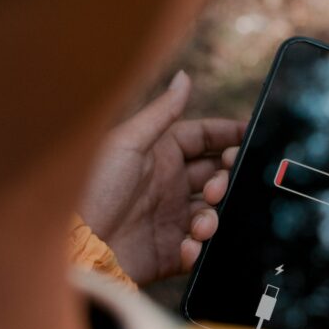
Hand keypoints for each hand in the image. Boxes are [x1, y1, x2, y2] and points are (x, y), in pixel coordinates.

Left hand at [81, 70, 245, 287]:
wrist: (78, 246)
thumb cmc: (93, 187)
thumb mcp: (128, 142)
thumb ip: (162, 111)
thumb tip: (184, 76)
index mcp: (159, 155)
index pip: (202, 138)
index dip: (227, 135)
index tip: (250, 135)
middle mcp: (168, 185)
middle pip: (214, 174)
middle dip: (225, 177)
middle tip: (218, 185)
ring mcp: (170, 218)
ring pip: (212, 212)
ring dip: (214, 215)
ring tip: (200, 222)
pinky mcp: (169, 252)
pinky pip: (199, 248)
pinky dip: (200, 247)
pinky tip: (187, 246)